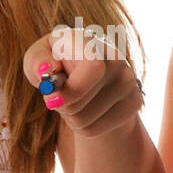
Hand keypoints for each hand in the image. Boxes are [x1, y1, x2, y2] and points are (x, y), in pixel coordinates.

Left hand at [23, 25, 143, 138]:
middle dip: (61, 106)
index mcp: (90, 42)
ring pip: (84, 121)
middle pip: (80, 103)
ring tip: (73, 102)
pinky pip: (94, 130)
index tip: (52, 99)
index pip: (93, 68)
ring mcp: (129, 81)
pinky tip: (87, 111)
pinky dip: (82, 128)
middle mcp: (115, 58)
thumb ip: (37, 60)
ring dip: (70, 118)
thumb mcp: (38, 57)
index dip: (72, 90)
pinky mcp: (135, 102)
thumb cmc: (56, 64)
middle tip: (57, 97)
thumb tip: (48, 69)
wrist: (87, 77)